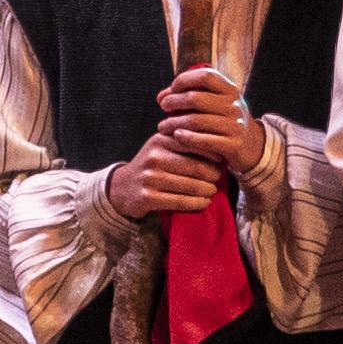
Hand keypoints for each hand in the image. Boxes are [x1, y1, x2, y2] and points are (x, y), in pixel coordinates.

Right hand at [103, 146, 226, 220]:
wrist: (121, 188)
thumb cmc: (150, 167)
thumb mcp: (160, 147)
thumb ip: (182, 142)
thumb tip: (218, 146)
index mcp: (159, 140)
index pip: (193, 144)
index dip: (212, 153)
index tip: (221, 160)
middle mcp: (153, 157)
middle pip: (194, 166)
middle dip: (212, 174)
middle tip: (219, 178)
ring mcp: (150, 178)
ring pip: (190, 185)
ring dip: (207, 190)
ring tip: (213, 191)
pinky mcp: (148, 197)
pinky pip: (180, 201)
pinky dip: (197, 203)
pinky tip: (204, 202)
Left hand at [153, 66, 268, 183]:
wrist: (252, 147)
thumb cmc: (225, 122)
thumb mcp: (215, 105)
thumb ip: (190, 97)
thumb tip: (162, 96)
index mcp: (230, 91)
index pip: (205, 76)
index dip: (184, 80)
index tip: (172, 89)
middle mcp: (235, 106)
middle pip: (196, 98)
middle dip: (174, 101)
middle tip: (163, 106)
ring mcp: (235, 125)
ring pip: (196, 121)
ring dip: (174, 123)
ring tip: (162, 127)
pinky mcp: (233, 145)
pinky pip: (204, 140)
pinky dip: (186, 138)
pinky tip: (176, 136)